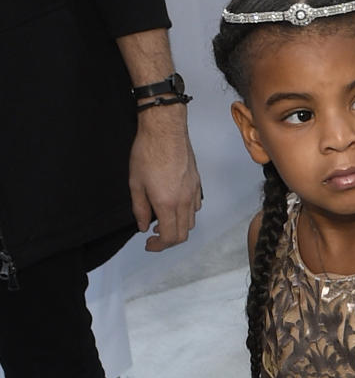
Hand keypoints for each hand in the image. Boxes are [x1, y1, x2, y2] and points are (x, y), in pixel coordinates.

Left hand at [128, 104, 201, 250]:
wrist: (165, 131)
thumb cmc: (147, 153)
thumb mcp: (135, 183)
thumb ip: (139, 209)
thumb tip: (143, 226)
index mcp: (167, 204)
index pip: (170, 237)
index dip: (159, 246)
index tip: (149, 244)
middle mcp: (184, 202)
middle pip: (183, 234)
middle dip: (168, 240)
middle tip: (154, 236)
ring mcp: (193, 193)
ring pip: (191, 221)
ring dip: (178, 226)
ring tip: (163, 220)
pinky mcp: (197, 184)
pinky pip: (195, 206)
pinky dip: (185, 213)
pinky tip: (174, 205)